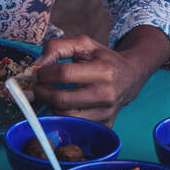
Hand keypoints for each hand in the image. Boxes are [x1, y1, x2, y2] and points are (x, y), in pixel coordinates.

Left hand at [32, 33, 159, 125]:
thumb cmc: (105, 59)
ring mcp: (106, 113)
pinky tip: (64, 105)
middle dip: (42, 92)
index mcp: (104, 71)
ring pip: (65, 116)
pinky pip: (75, 125)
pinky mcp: (105, 125)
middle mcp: (106, 94)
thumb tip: (38, 64)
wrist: (131, 76)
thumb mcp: (84, 44)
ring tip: (50, 94)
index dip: (45, 73)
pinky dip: (63, 115)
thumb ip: (58, 47)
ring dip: (50, 105)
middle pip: (61, 99)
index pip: (64, 74)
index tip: (38, 72)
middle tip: (38, 86)